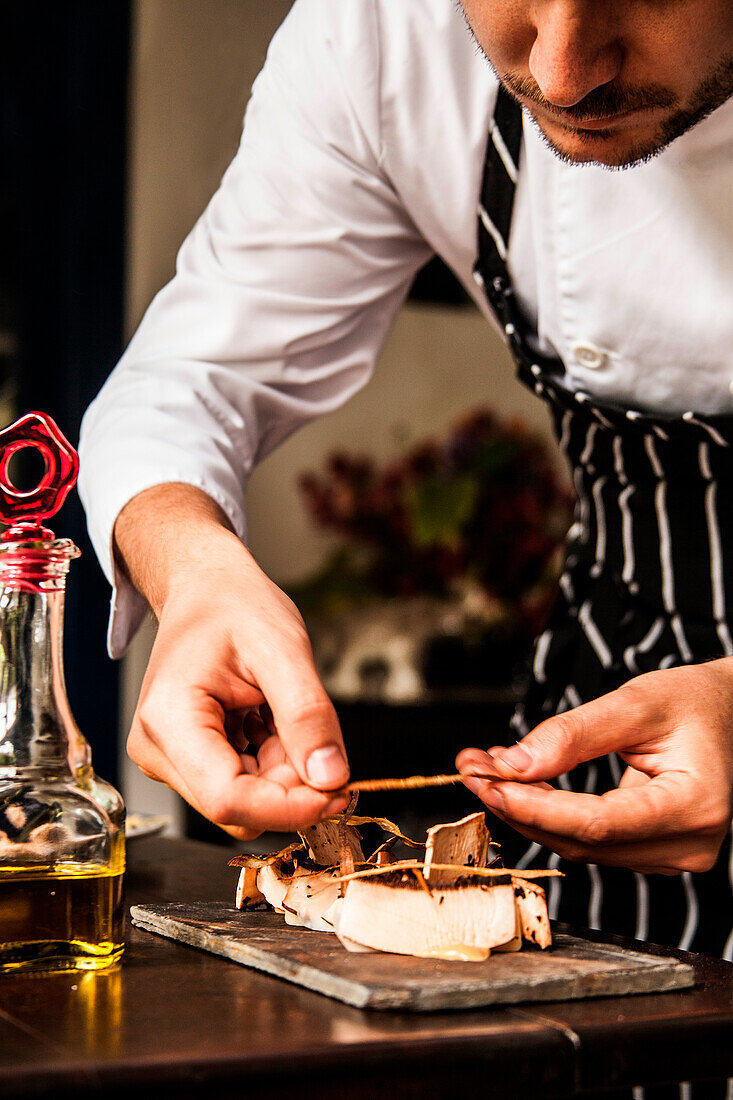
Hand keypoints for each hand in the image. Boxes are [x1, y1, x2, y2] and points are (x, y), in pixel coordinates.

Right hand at [116, 485, 349, 839]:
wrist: (207, 588)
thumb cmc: (233, 606)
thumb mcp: (282, 648)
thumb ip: (307, 714)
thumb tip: (331, 777)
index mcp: (168, 720)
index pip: (228, 798)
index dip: (289, 807)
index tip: (340, 791)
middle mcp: (157, 749)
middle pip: (238, 806)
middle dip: (292, 786)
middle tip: (321, 738)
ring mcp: (170, 759)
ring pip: (245, 801)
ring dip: (284, 773)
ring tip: (286, 715)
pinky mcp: (188, 762)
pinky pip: (242, 786)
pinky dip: (273, 764)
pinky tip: (273, 724)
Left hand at [457, 661, 732, 873]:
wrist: (730, 712)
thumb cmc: (694, 702)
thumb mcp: (636, 701)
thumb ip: (574, 734)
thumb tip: (513, 765)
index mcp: (695, 805)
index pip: (599, 823)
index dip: (536, 807)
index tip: (487, 782)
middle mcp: (689, 844)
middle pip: (584, 840)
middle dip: (519, 805)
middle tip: (471, 768)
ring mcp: (675, 855)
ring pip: (582, 846)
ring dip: (529, 811)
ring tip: (489, 769)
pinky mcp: (656, 852)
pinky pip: (593, 841)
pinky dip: (552, 815)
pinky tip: (523, 784)